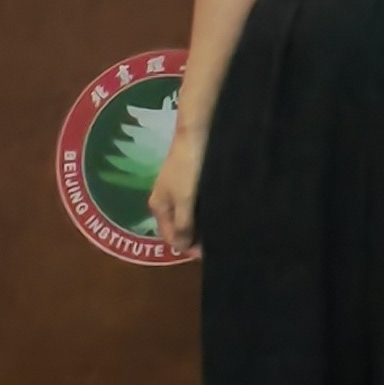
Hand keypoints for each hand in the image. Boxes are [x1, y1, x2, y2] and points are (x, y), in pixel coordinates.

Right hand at [149, 115, 207, 255]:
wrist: (198, 130)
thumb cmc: (189, 166)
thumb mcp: (185, 198)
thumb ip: (184, 223)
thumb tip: (180, 249)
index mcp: (159, 206)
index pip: (171, 237)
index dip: (187, 247)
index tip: (209, 254)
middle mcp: (166, 199)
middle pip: (180, 226)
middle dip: (195, 237)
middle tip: (219, 243)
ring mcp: (179, 187)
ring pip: (190, 213)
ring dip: (203, 223)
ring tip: (223, 230)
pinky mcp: (193, 177)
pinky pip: (198, 201)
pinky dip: (207, 209)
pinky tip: (221, 210)